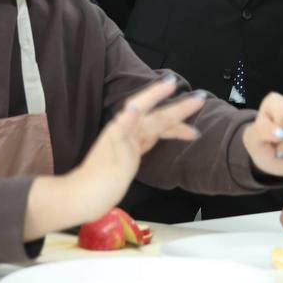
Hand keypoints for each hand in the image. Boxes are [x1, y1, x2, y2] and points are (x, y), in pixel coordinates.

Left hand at [69, 77, 205, 223]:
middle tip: (200, 100)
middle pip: (156, 117)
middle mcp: (126, 133)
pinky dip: (163, 135)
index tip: (173, 83)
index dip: (158, 94)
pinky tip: (169, 134)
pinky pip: (150, 138)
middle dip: (178, 109)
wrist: (82, 199)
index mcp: (122, 130)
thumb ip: (123, 131)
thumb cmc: (97, 182)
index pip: (144, 106)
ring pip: (156, 128)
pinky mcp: (129, 154)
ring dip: (174, 124)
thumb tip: (134, 108)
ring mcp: (128, 143)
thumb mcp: (112, 159)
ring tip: (193, 128)